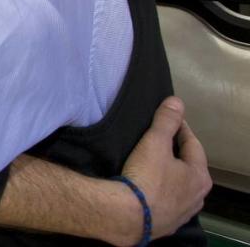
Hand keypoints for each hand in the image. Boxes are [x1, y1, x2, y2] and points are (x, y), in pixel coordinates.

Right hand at [121, 97, 210, 240]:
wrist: (128, 216)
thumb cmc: (146, 176)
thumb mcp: (154, 143)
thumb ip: (166, 121)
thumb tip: (177, 101)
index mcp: (199, 175)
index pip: (193, 144)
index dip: (180, 129)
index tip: (169, 118)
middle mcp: (197, 196)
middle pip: (189, 168)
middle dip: (177, 154)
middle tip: (161, 142)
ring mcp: (182, 213)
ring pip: (179, 188)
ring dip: (170, 176)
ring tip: (154, 166)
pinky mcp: (166, 225)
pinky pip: (167, 202)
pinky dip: (161, 193)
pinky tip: (149, 189)